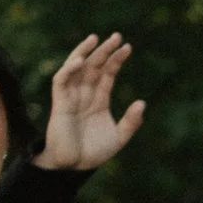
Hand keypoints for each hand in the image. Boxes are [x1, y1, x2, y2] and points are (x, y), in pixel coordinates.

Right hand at [32, 33, 145, 171]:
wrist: (73, 167)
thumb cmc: (93, 153)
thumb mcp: (119, 137)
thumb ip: (131, 122)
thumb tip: (142, 103)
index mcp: (99, 100)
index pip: (107, 74)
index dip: (116, 60)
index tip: (127, 47)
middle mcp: (85, 94)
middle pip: (94, 66)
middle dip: (104, 50)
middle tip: (117, 36)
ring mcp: (71, 97)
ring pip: (76, 68)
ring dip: (84, 52)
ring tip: (95, 38)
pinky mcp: (60, 103)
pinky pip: (61, 81)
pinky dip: (69, 70)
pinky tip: (80, 61)